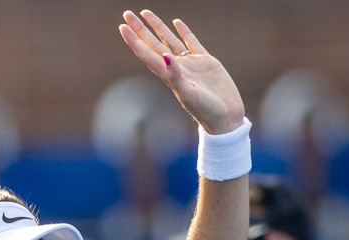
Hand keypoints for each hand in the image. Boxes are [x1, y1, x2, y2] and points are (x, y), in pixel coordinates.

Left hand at [119, 10, 244, 134]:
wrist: (225, 117)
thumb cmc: (205, 110)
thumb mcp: (189, 94)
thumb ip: (176, 76)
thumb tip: (165, 56)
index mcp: (168, 75)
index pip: (146, 54)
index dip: (134, 41)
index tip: (122, 27)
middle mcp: (176, 68)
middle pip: (153, 44)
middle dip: (140, 29)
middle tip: (127, 14)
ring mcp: (190, 63)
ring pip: (169, 40)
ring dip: (157, 27)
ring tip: (145, 13)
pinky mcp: (205, 61)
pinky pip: (191, 42)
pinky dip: (184, 32)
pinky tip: (176, 22)